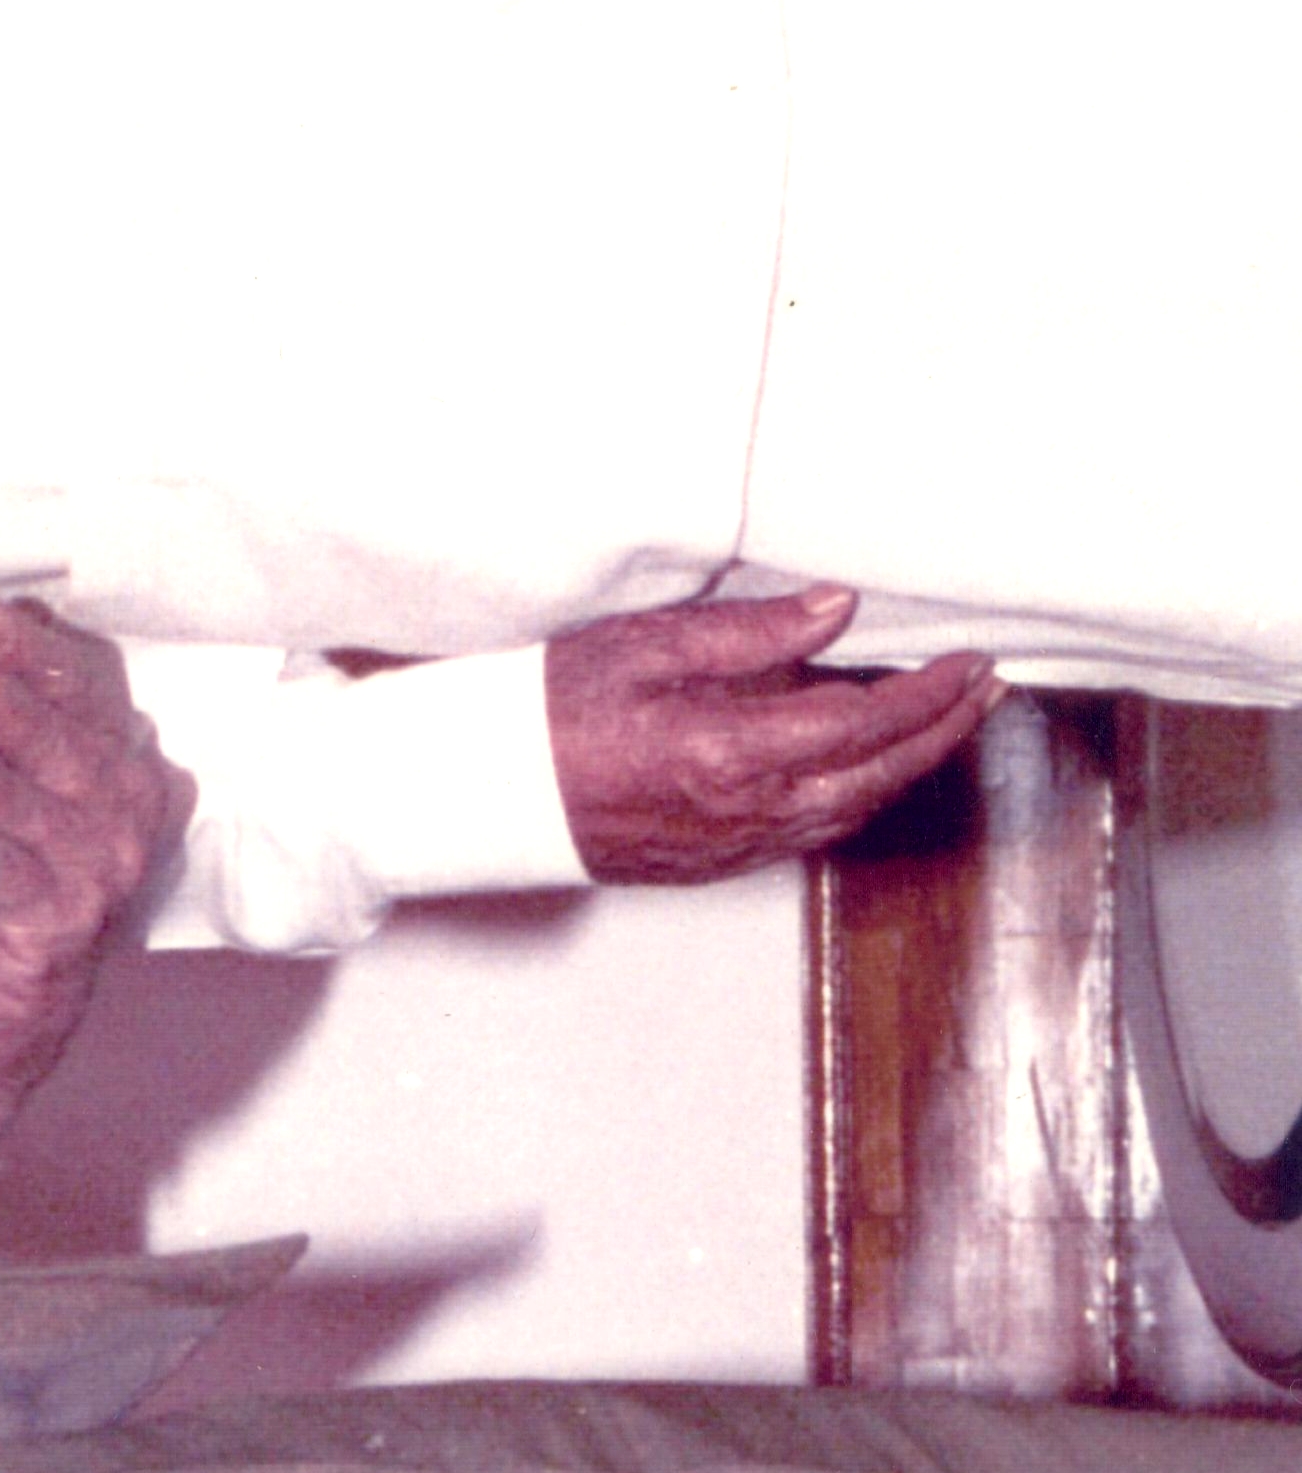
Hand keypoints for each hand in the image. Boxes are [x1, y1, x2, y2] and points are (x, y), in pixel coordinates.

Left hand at [0, 599, 182, 1154]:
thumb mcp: (7, 787)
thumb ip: (0, 717)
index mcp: (117, 762)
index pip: (83, 691)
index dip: (35, 653)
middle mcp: (125, 814)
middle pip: (64, 743)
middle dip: (4, 701)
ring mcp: (101, 873)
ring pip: (36, 805)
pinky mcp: (65, 928)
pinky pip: (7, 873)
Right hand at [545, 586, 999, 885]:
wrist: (486, 794)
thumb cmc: (549, 710)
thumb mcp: (645, 645)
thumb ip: (748, 632)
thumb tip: (836, 611)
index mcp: (733, 751)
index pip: (867, 723)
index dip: (931, 694)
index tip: (970, 662)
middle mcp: (749, 809)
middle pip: (881, 775)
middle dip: (944, 731)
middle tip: (986, 690)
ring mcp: (737, 843)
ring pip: (856, 811)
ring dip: (911, 767)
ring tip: (945, 723)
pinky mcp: (721, 861)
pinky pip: (817, 831)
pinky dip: (862, 796)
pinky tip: (869, 768)